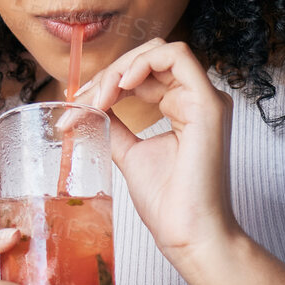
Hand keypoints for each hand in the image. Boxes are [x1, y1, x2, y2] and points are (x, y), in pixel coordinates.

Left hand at [71, 37, 241, 267]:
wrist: (187, 232)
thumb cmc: (167, 202)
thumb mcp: (129, 153)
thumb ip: (114, 126)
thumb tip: (88, 108)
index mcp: (182, 107)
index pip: (143, 73)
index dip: (106, 81)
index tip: (76, 105)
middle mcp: (196, 98)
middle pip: (150, 57)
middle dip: (108, 74)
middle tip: (80, 102)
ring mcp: (205, 99)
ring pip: (161, 51)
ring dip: (120, 69)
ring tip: (97, 100)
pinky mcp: (208, 105)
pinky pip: (178, 57)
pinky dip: (142, 64)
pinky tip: (120, 87)